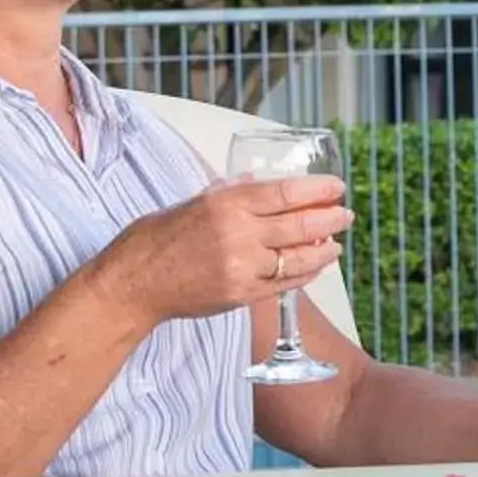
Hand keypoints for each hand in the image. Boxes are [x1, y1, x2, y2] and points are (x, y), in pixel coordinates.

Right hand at [90, 175, 352, 325]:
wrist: (132, 285)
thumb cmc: (154, 240)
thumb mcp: (191, 203)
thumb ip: (227, 193)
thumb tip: (255, 181)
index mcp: (226, 205)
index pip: (285, 193)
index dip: (317, 190)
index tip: (336, 188)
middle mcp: (238, 234)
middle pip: (300, 225)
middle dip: (330, 219)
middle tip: (345, 214)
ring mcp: (242, 267)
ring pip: (297, 258)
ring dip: (322, 250)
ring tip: (334, 243)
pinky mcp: (241, 295)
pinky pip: (284, 284)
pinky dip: (303, 274)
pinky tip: (313, 266)